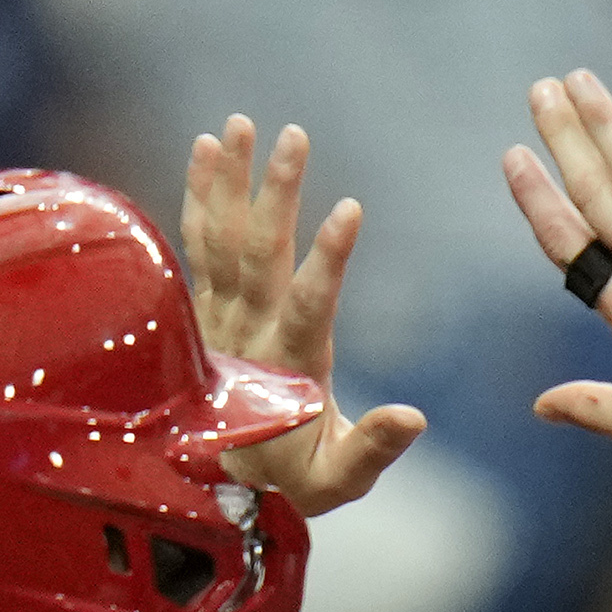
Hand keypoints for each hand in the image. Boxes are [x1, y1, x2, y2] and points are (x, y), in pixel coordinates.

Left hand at [180, 113, 428, 515]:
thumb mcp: (339, 479)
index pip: (309, 307)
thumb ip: (374, 448)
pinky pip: (197, 244)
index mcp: (287, 370)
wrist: (221, 486)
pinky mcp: (206, 307)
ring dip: (230, 180)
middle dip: (278, 194)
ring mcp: (221, 318)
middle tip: (295, 135)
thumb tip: (415, 417)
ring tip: (238, 124)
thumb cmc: (293, 479)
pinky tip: (205, 149)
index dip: (328, 260)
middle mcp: (247, 335)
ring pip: (222, 241)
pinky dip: (199, 196)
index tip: (350, 209)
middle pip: (260, 256)